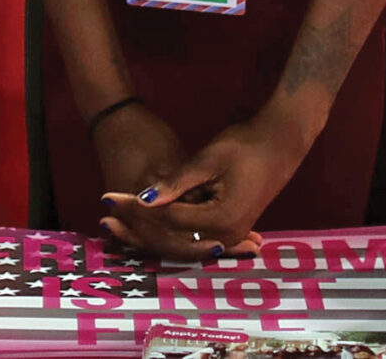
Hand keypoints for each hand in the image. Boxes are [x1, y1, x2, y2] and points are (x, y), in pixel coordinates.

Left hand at [105, 104, 310, 252]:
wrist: (280, 143)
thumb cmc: (245, 145)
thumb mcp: (208, 160)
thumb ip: (176, 183)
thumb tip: (142, 199)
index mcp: (220, 220)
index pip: (166, 220)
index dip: (134, 209)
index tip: (107, 197)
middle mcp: (224, 236)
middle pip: (170, 238)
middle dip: (135, 224)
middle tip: (105, 211)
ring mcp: (227, 235)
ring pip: (177, 240)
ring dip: (147, 231)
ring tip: (114, 222)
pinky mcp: (226, 227)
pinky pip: (189, 234)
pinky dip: (164, 228)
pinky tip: (142, 220)